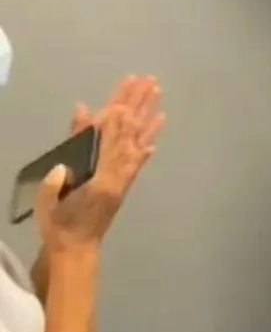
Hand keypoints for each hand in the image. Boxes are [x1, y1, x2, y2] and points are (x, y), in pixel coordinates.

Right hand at [37, 75, 164, 253]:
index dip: (119, 112)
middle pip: (129, 133)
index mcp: (101, 179)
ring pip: (138, 140)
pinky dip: (148, 142)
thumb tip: (66, 156)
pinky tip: (157, 128)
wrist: (78, 251)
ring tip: (158, 93)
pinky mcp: (124, 186)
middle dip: (138, 105)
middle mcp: (118, 175)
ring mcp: (124, 179)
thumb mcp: (51, 197)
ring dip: (147, 116)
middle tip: (150, 80)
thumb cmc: (59, 225)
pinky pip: (139, 159)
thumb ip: (59, 171)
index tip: (128, 89)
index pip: (111, 138)